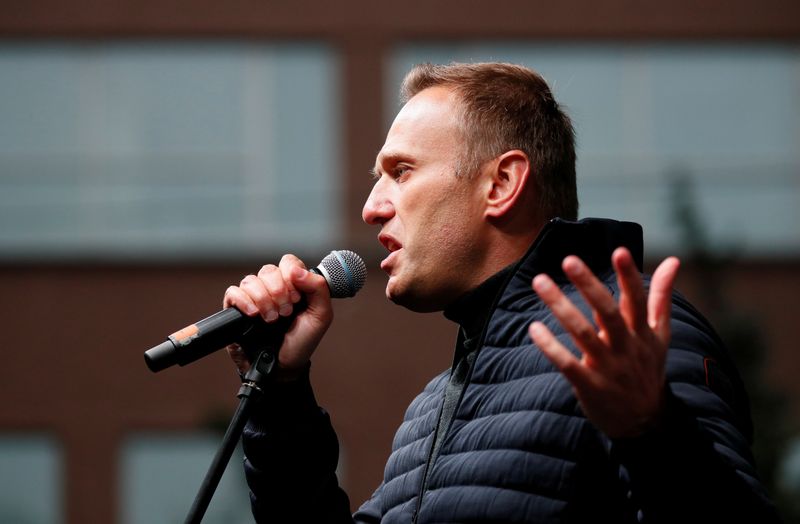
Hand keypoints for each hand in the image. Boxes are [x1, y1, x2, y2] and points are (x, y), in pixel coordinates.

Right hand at [223, 254, 332, 375]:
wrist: (283, 367)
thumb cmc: (302, 341)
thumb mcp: (321, 316)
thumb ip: (318, 288)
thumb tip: (296, 270)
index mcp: (293, 285)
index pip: (288, 262)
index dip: (291, 276)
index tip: (296, 298)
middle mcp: (272, 288)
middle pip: (268, 270)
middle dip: (278, 291)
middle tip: (285, 312)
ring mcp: (253, 298)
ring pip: (250, 280)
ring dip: (263, 299)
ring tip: (271, 319)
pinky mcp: (236, 310)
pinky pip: (233, 292)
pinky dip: (244, 301)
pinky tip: (254, 315)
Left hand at [527, 247, 679, 437]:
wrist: (645, 422)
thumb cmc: (648, 369)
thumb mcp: (660, 335)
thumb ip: (660, 297)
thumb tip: (674, 260)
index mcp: (642, 333)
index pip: (637, 300)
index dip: (629, 276)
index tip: (620, 251)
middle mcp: (626, 347)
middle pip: (608, 312)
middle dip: (589, 285)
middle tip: (568, 260)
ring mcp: (608, 367)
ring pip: (584, 334)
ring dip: (561, 307)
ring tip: (540, 281)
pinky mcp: (590, 386)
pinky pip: (568, 365)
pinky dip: (551, 347)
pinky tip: (533, 328)